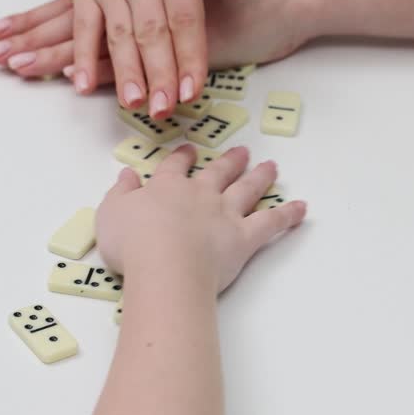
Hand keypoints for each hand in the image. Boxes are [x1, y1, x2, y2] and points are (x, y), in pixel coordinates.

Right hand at [0, 0, 257, 118]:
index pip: (185, 18)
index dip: (190, 57)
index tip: (194, 89)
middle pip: (151, 33)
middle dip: (158, 75)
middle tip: (166, 109)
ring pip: (117, 33)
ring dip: (123, 71)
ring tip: (133, 103)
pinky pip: (81, 22)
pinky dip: (80, 54)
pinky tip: (82, 82)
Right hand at [97, 145, 305, 291]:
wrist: (163, 265)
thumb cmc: (132, 242)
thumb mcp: (112, 213)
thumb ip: (120, 193)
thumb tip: (126, 175)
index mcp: (167, 187)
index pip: (176, 166)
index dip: (182, 157)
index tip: (189, 149)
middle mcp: (200, 194)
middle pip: (218, 172)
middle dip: (230, 161)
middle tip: (242, 151)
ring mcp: (225, 214)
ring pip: (247, 189)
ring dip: (260, 176)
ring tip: (272, 166)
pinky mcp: (243, 237)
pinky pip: (271, 223)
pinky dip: (287, 215)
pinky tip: (301, 209)